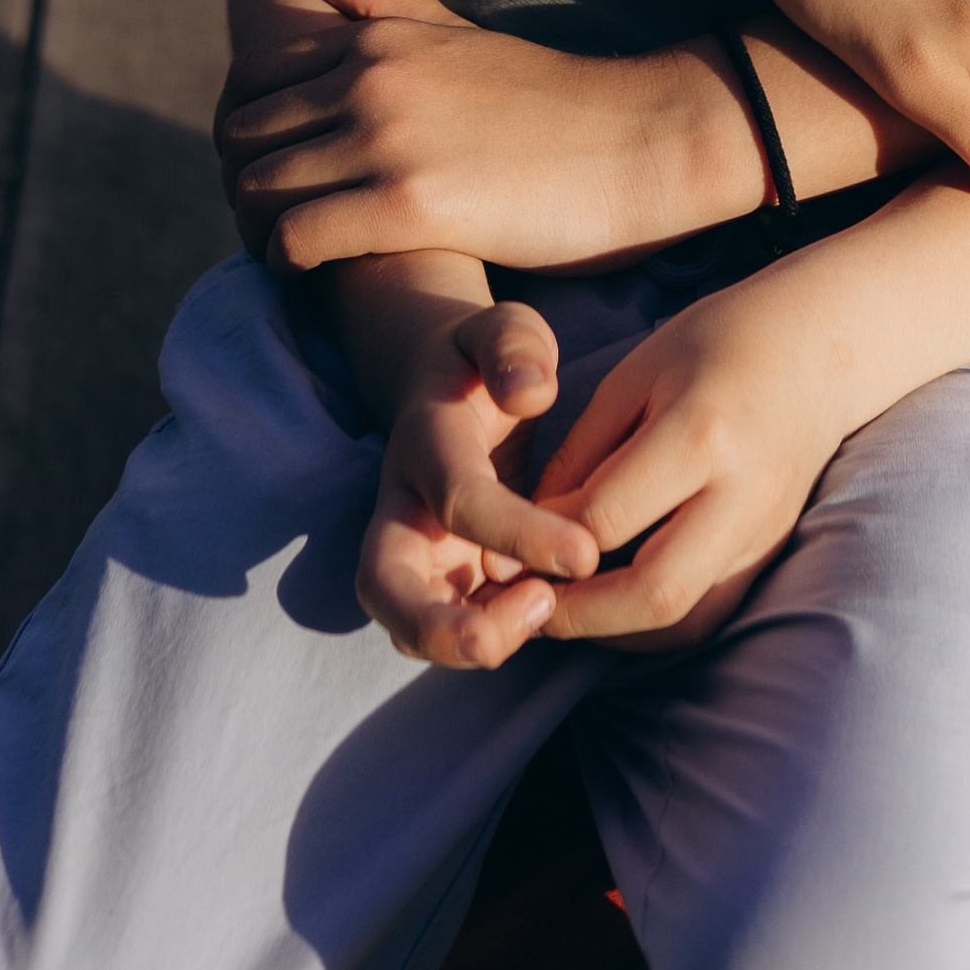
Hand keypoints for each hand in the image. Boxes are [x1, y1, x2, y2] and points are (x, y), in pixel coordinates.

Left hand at [221, 0, 708, 271]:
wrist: (637, 141)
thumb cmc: (551, 97)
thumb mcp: (458, 33)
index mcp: (376, 38)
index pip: (251, 83)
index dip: (244, 138)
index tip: (270, 176)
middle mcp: (370, 78)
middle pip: (242, 138)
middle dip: (241, 186)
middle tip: (271, 225)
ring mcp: (388, 138)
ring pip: (259, 191)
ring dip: (259, 231)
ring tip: (289, 254)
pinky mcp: (410, 204)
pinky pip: (298, 238)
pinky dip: (288, 263)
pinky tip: (316, 275)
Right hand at [357, 304, 600, 666]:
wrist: (446, 385)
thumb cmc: (487, 359)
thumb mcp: (504, 326)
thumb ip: (513, 344)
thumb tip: (530, 390)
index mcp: (424, 442)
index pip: (457, 498)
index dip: (517, 532)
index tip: (585, 554)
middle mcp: (403, 507)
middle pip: (384, 585)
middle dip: (439, 627)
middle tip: (522, 626)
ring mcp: (415, 551)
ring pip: (407, 625)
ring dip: (470, 643)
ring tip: (548, 611)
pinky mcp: (438, 581)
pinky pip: (448, 631)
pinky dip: (492, 639)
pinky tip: (550, 613)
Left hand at [530, 274, 840, 652]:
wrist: (817, 350)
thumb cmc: (716, 343)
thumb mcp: (635, 374)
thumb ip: (584, 451)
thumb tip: (533, 524)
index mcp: (700, 434)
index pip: (608, 516)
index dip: (546, 536)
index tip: (505, 538)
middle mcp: (739, 496)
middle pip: (654, 591)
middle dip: (579, 614)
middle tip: (525, 604)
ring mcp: (763, 534)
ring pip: (684, 618)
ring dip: (614, 629)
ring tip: (561, 612)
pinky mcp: (770, 553)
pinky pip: (708, 612)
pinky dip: (654, 623)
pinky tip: (612, 606)